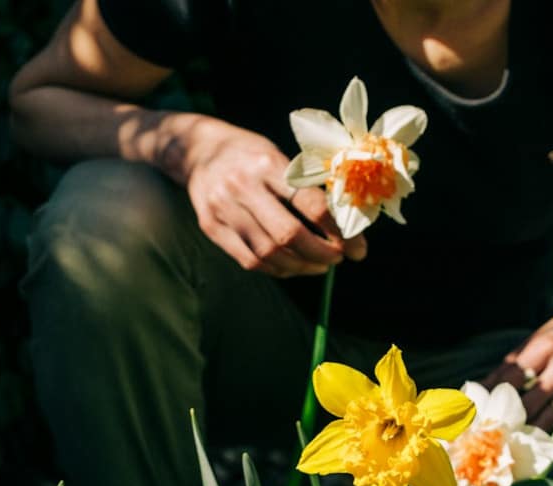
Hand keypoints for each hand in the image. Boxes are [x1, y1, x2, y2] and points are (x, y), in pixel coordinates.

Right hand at [168, 116, 367, 276]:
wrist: (196, 149)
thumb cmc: (250, 154)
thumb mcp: (279, 156)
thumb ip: (306, 188)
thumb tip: (345, 226)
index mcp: (267, 164)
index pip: (310, 204)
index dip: (338, 231)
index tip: (356, 245)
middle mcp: (242, 186)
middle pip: (289, 234)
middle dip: (322, 254)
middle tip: (338, 258)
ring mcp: (222, 208)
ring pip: (269, 253)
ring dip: (302, 266)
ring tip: (319, 265)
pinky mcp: (210, 226)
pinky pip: (249, 260)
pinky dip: (277, 269)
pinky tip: (293, 266)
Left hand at [484, 283, 552, 429]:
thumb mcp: (543, 334)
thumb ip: (521, 357)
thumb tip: (493, 381)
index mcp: (541, 344)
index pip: (508, 371)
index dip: (488, 390)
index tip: (473, 404)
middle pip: (520, 392)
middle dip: (500, 409)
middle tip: (482, 425)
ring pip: (538, 407)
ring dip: (519, 423)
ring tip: (501, 435)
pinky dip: (542, 426)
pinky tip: (530, 436)